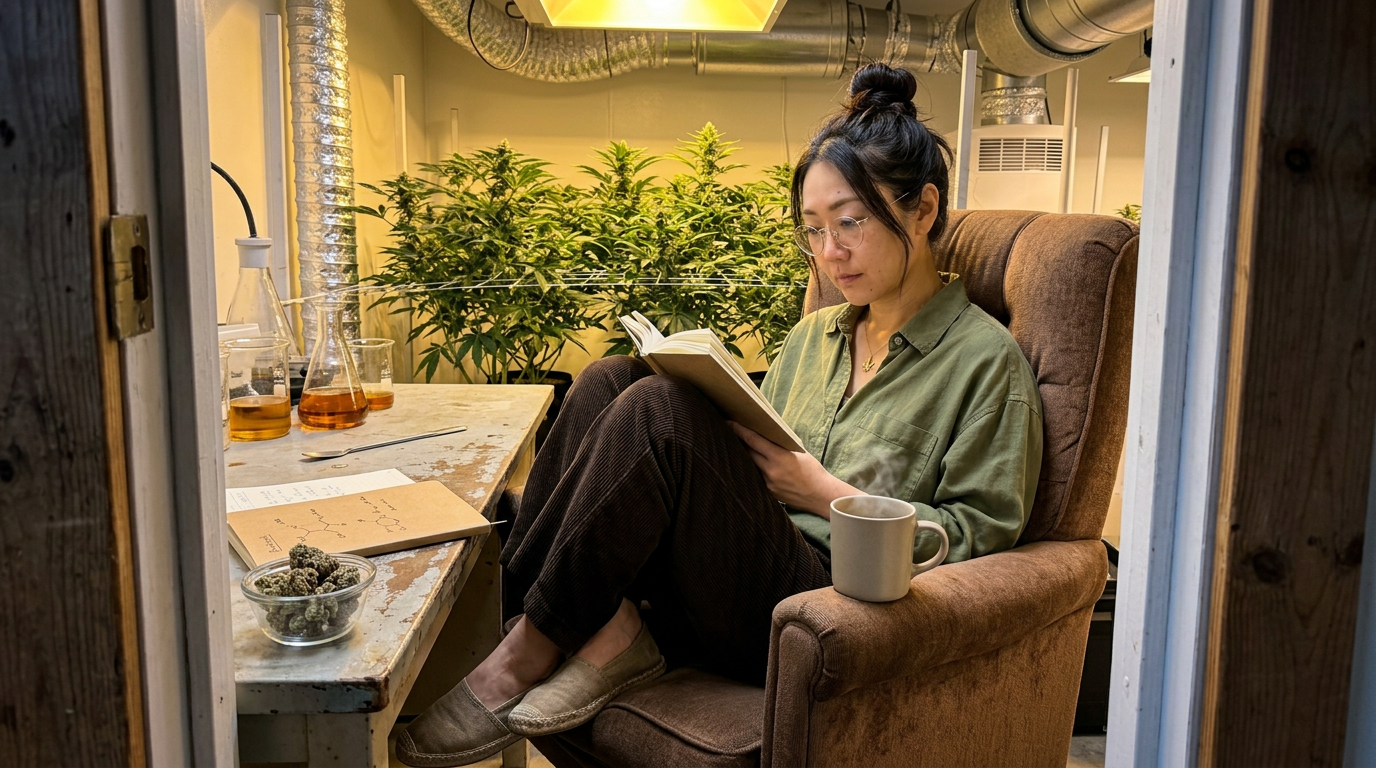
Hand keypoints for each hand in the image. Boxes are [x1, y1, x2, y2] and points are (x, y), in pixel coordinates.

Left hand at [728, 421, 861, 517]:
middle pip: (747, 452)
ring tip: (737, 447)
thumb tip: (767, 435)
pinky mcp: (768, 492)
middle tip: (729, 432)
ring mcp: (768, 483)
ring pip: (749, 466)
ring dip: (744, 456)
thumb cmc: (813, 471)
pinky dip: (752, 469)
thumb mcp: (798, 452)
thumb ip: (781, 445)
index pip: (753, 440)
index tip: (729, 422)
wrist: (821, 495)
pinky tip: (749, 465)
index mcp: (779, 457)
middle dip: (738, 442)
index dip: (739, 430)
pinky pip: (755, 477)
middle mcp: (771, 471)